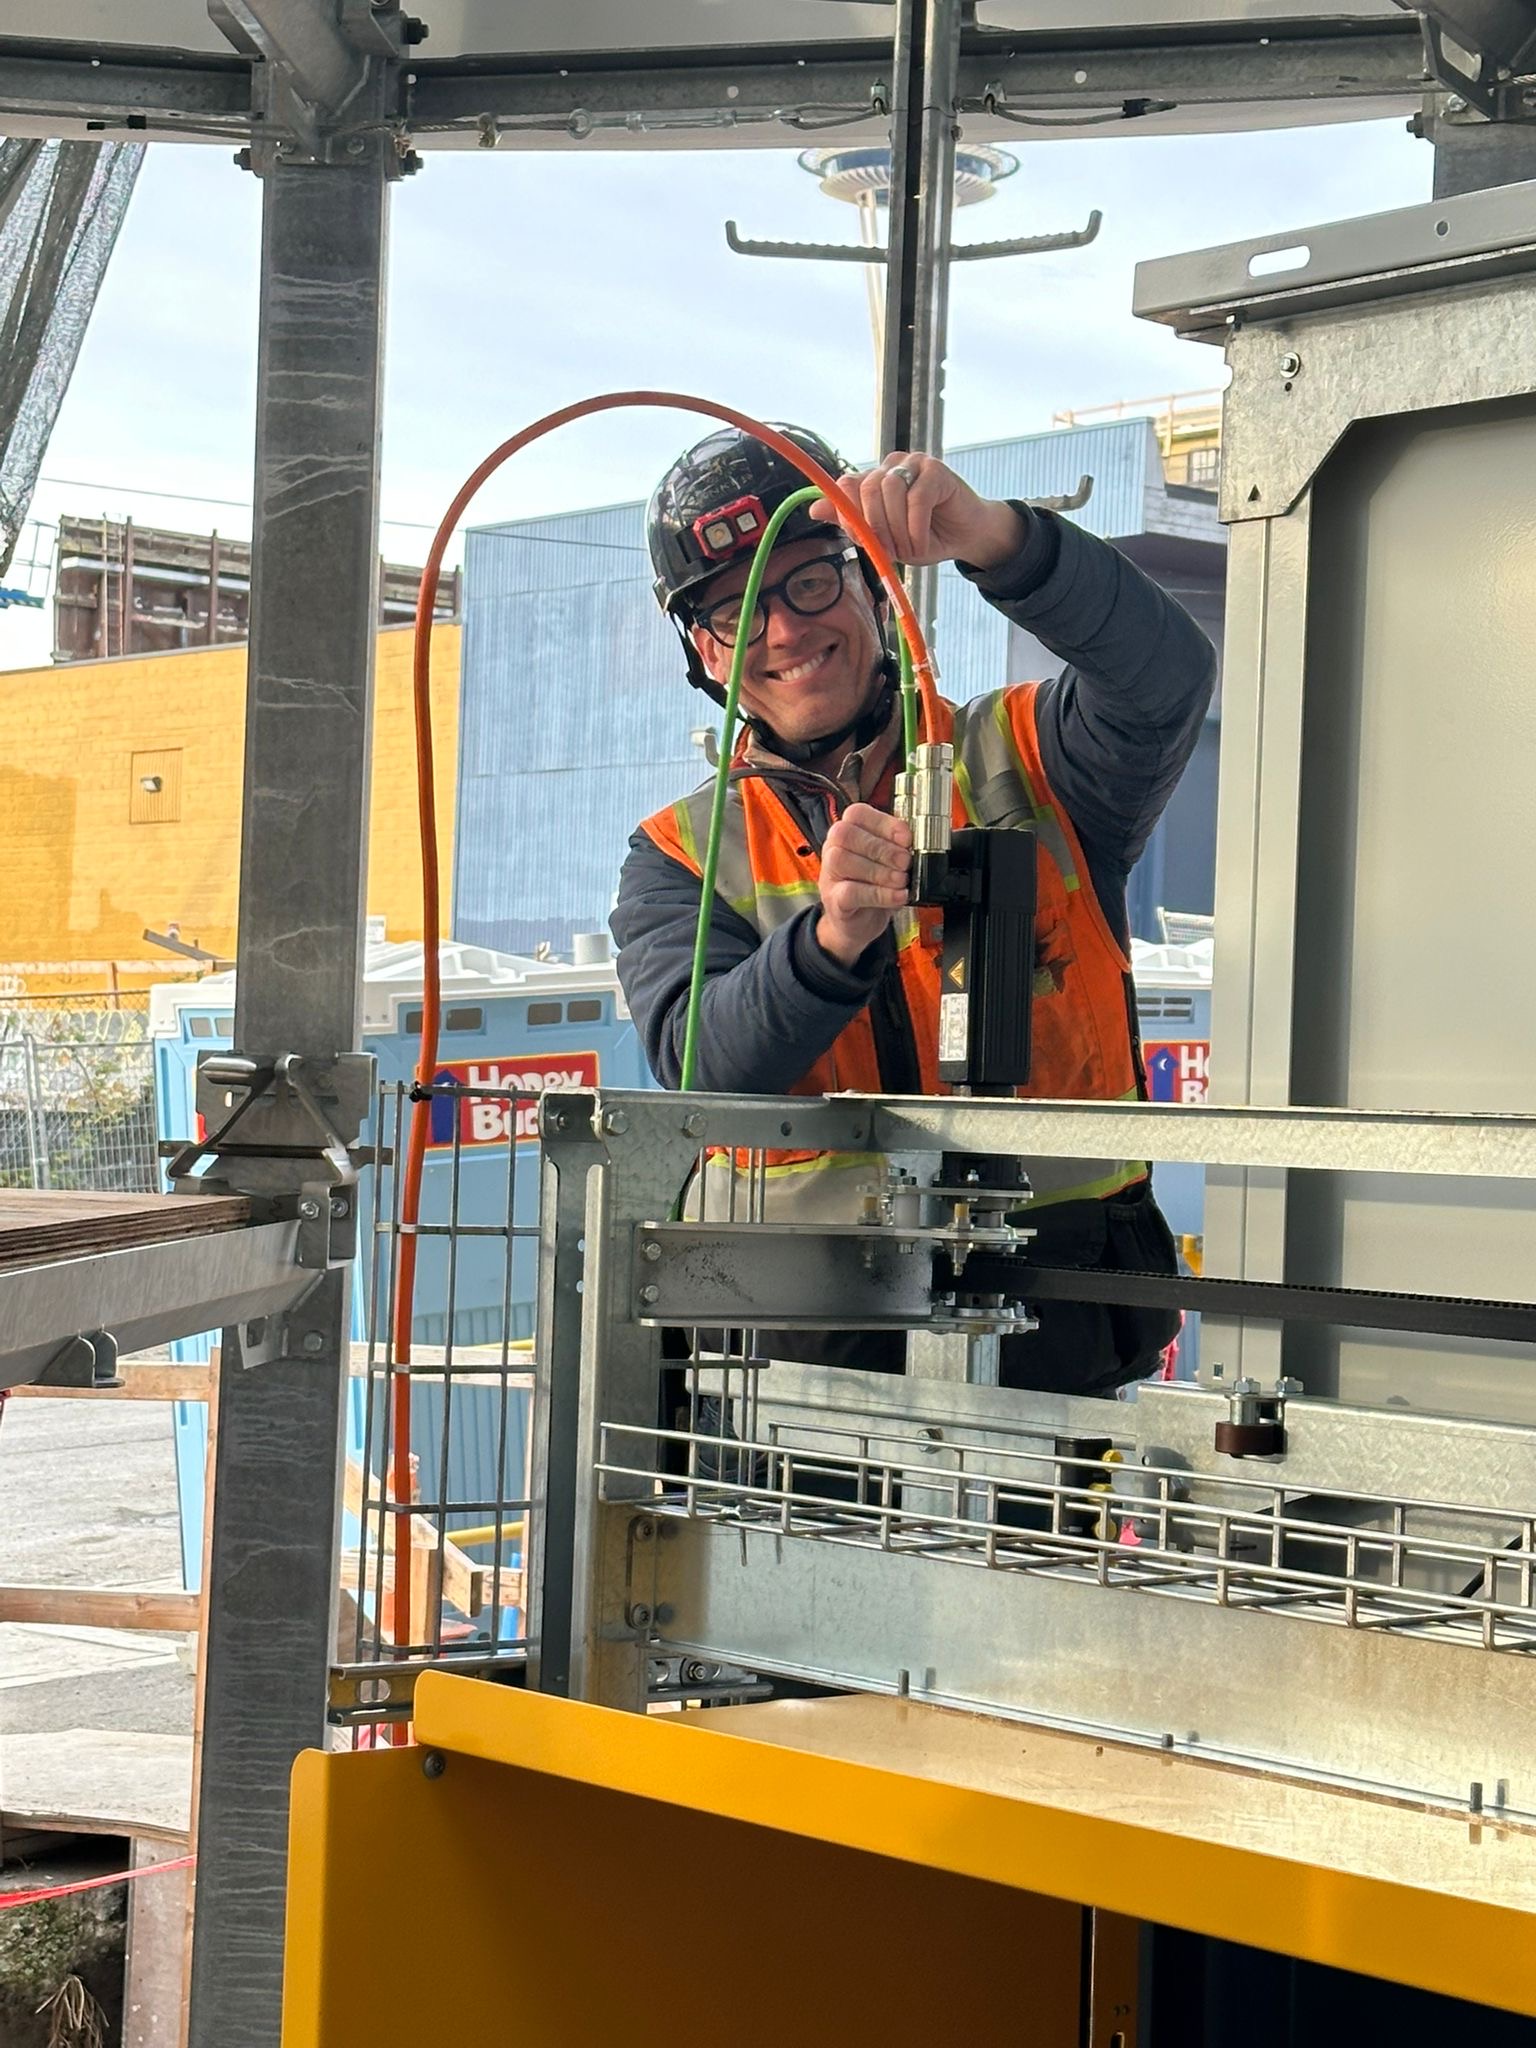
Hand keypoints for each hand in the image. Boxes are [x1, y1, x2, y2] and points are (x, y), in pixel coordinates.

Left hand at [811, 452, 1025, 569]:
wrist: (965, 539)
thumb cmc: (925, 538)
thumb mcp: (884, 539)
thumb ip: (853, 523)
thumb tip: (813, 510)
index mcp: (873, 481)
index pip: (846, 486)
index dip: (848, 514)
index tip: (863, 541)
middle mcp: (890, 467)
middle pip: (866, 488)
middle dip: (875, 527)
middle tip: (890, 552)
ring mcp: (914, 464)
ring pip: (890, 492)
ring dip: (897, 530)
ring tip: (909, 550)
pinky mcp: (936, 469)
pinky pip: (916, 498)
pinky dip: (916, 527)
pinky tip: (922, 543)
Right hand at [815, 802, 911, 966]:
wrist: (861, 922)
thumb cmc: (875, 885)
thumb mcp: (889, 861)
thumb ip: (898, 846)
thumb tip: (917, 842)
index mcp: (848, 830)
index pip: (858, 814)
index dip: (884, 823)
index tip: (906, 838)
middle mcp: (833, 848)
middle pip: (848, 835)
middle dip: (882, 848)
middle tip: (905, 862)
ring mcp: (830, 874)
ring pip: (844, 861)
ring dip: (879, 871)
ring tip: (902, 881)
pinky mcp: (833, 899)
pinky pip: (851, 892)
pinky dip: (879, 894)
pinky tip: (898, 896)